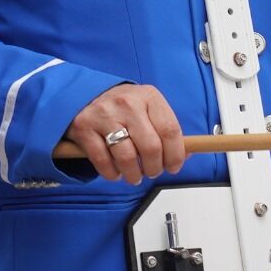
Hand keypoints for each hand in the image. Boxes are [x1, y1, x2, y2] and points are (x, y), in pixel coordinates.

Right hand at [60, 84, 185, 183]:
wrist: (85, 94)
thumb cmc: (122, 107)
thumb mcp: (148, 108)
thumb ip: (165, 130)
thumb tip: (186, 155)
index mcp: (148, 96)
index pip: (170, 130)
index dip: (175, 155)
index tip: (173, 167)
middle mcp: (127, 103)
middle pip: (150, 147)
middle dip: (154, 168)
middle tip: (152, 172)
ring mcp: (104, 115)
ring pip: (127, 158)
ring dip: (133, 175)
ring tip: (134, 176)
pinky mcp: (84, 127)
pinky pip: (103, 162)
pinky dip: (112, 174)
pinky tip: (116, 171)